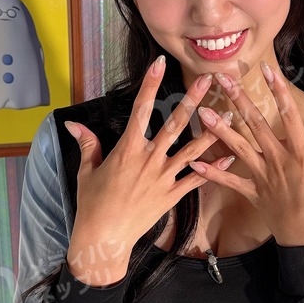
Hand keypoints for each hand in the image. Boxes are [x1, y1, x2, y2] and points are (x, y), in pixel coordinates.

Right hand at [62, 57, 229, 264]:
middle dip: (193, 99)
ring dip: (212, 131)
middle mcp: (148, 159)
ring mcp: (162, 177)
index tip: (159, 64)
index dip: (150, 84)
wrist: (104, 237)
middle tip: (209, 81)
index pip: (140, 109)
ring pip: (192, 149)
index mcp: (127, 149)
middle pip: (175, 123)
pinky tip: (231, 158)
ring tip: (229, 114)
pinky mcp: (171, 196)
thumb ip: (87, 145)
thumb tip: (72, 125)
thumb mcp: (87, 171)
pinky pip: (196, 179)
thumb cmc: (92, 204)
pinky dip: (214, 169)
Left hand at [191, 60, 303, 245]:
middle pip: (256, 124)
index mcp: (303, 155)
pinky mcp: (253, 194)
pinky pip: (229, 182)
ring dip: (219, 129)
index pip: (289, 115)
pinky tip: (194, 162)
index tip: (267, 70)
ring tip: (202, 111)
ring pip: (238, 148)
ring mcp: (263, 178)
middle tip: (223, 79)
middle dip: (239, 99)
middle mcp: (279, 162)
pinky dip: (212, 173)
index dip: (278, 91)